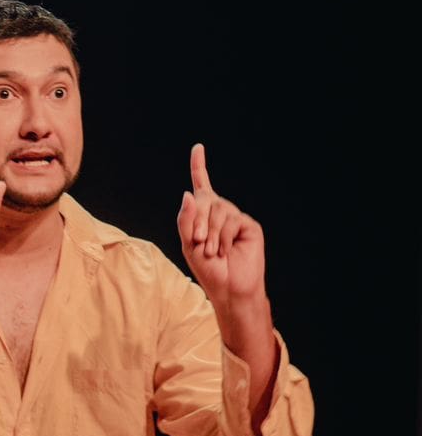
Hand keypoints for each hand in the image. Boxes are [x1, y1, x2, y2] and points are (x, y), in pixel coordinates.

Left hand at [177, 144, 265, 309]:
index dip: (200, 166)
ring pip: (219, 211)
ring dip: (210, 233)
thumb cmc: (208, 269)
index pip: (202, 186)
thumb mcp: (188, 245)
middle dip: (198, 222)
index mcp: (204, 216)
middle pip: (206, 201)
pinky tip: (225, 250)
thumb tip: (188, 193)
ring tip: (213, 251)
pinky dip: (223, 237)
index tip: (198, 147)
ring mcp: (236, 218)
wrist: (229, 288)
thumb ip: (186, 220)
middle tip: (198, 243)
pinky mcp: (249, 226)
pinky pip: (232, 220)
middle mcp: (221, 213)